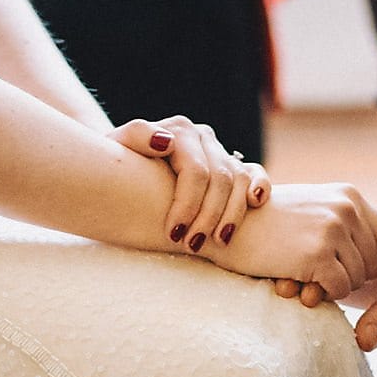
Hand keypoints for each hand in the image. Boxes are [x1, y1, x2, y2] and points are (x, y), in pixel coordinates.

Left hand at [110, 116, 270, 251]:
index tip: (173, 235)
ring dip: (232, 215)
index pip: (195, 172)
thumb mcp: (116, 148)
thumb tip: (165, 142)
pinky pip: (255, 173)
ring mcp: (220, 150)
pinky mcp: (234, 165)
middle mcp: (203, 137)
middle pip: (220, 180)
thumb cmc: (119, 164)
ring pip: (239, 181)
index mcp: (179, 131)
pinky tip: (255, 203)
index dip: (187, 206)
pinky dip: (260, 186)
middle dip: (208, 217)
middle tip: (192, 246)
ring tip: (218, 242)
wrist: (128, 169)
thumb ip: (136, 136)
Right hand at [212, 183, 376, 303]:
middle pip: (372, 262)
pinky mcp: (318, 254)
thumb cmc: (265, 226)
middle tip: (315, 272)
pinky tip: (299, 281)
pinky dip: (322, 294)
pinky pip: (339, 289)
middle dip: (349, 275)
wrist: (225, 228)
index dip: (364, 262)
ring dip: (333, 286)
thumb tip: (372, 250)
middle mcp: (346, 208)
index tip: (336, 266)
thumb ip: (339, 221)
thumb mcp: (310, 211)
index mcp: (348, 195)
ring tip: (304, 274)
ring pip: (356, 278)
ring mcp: (333, 229)